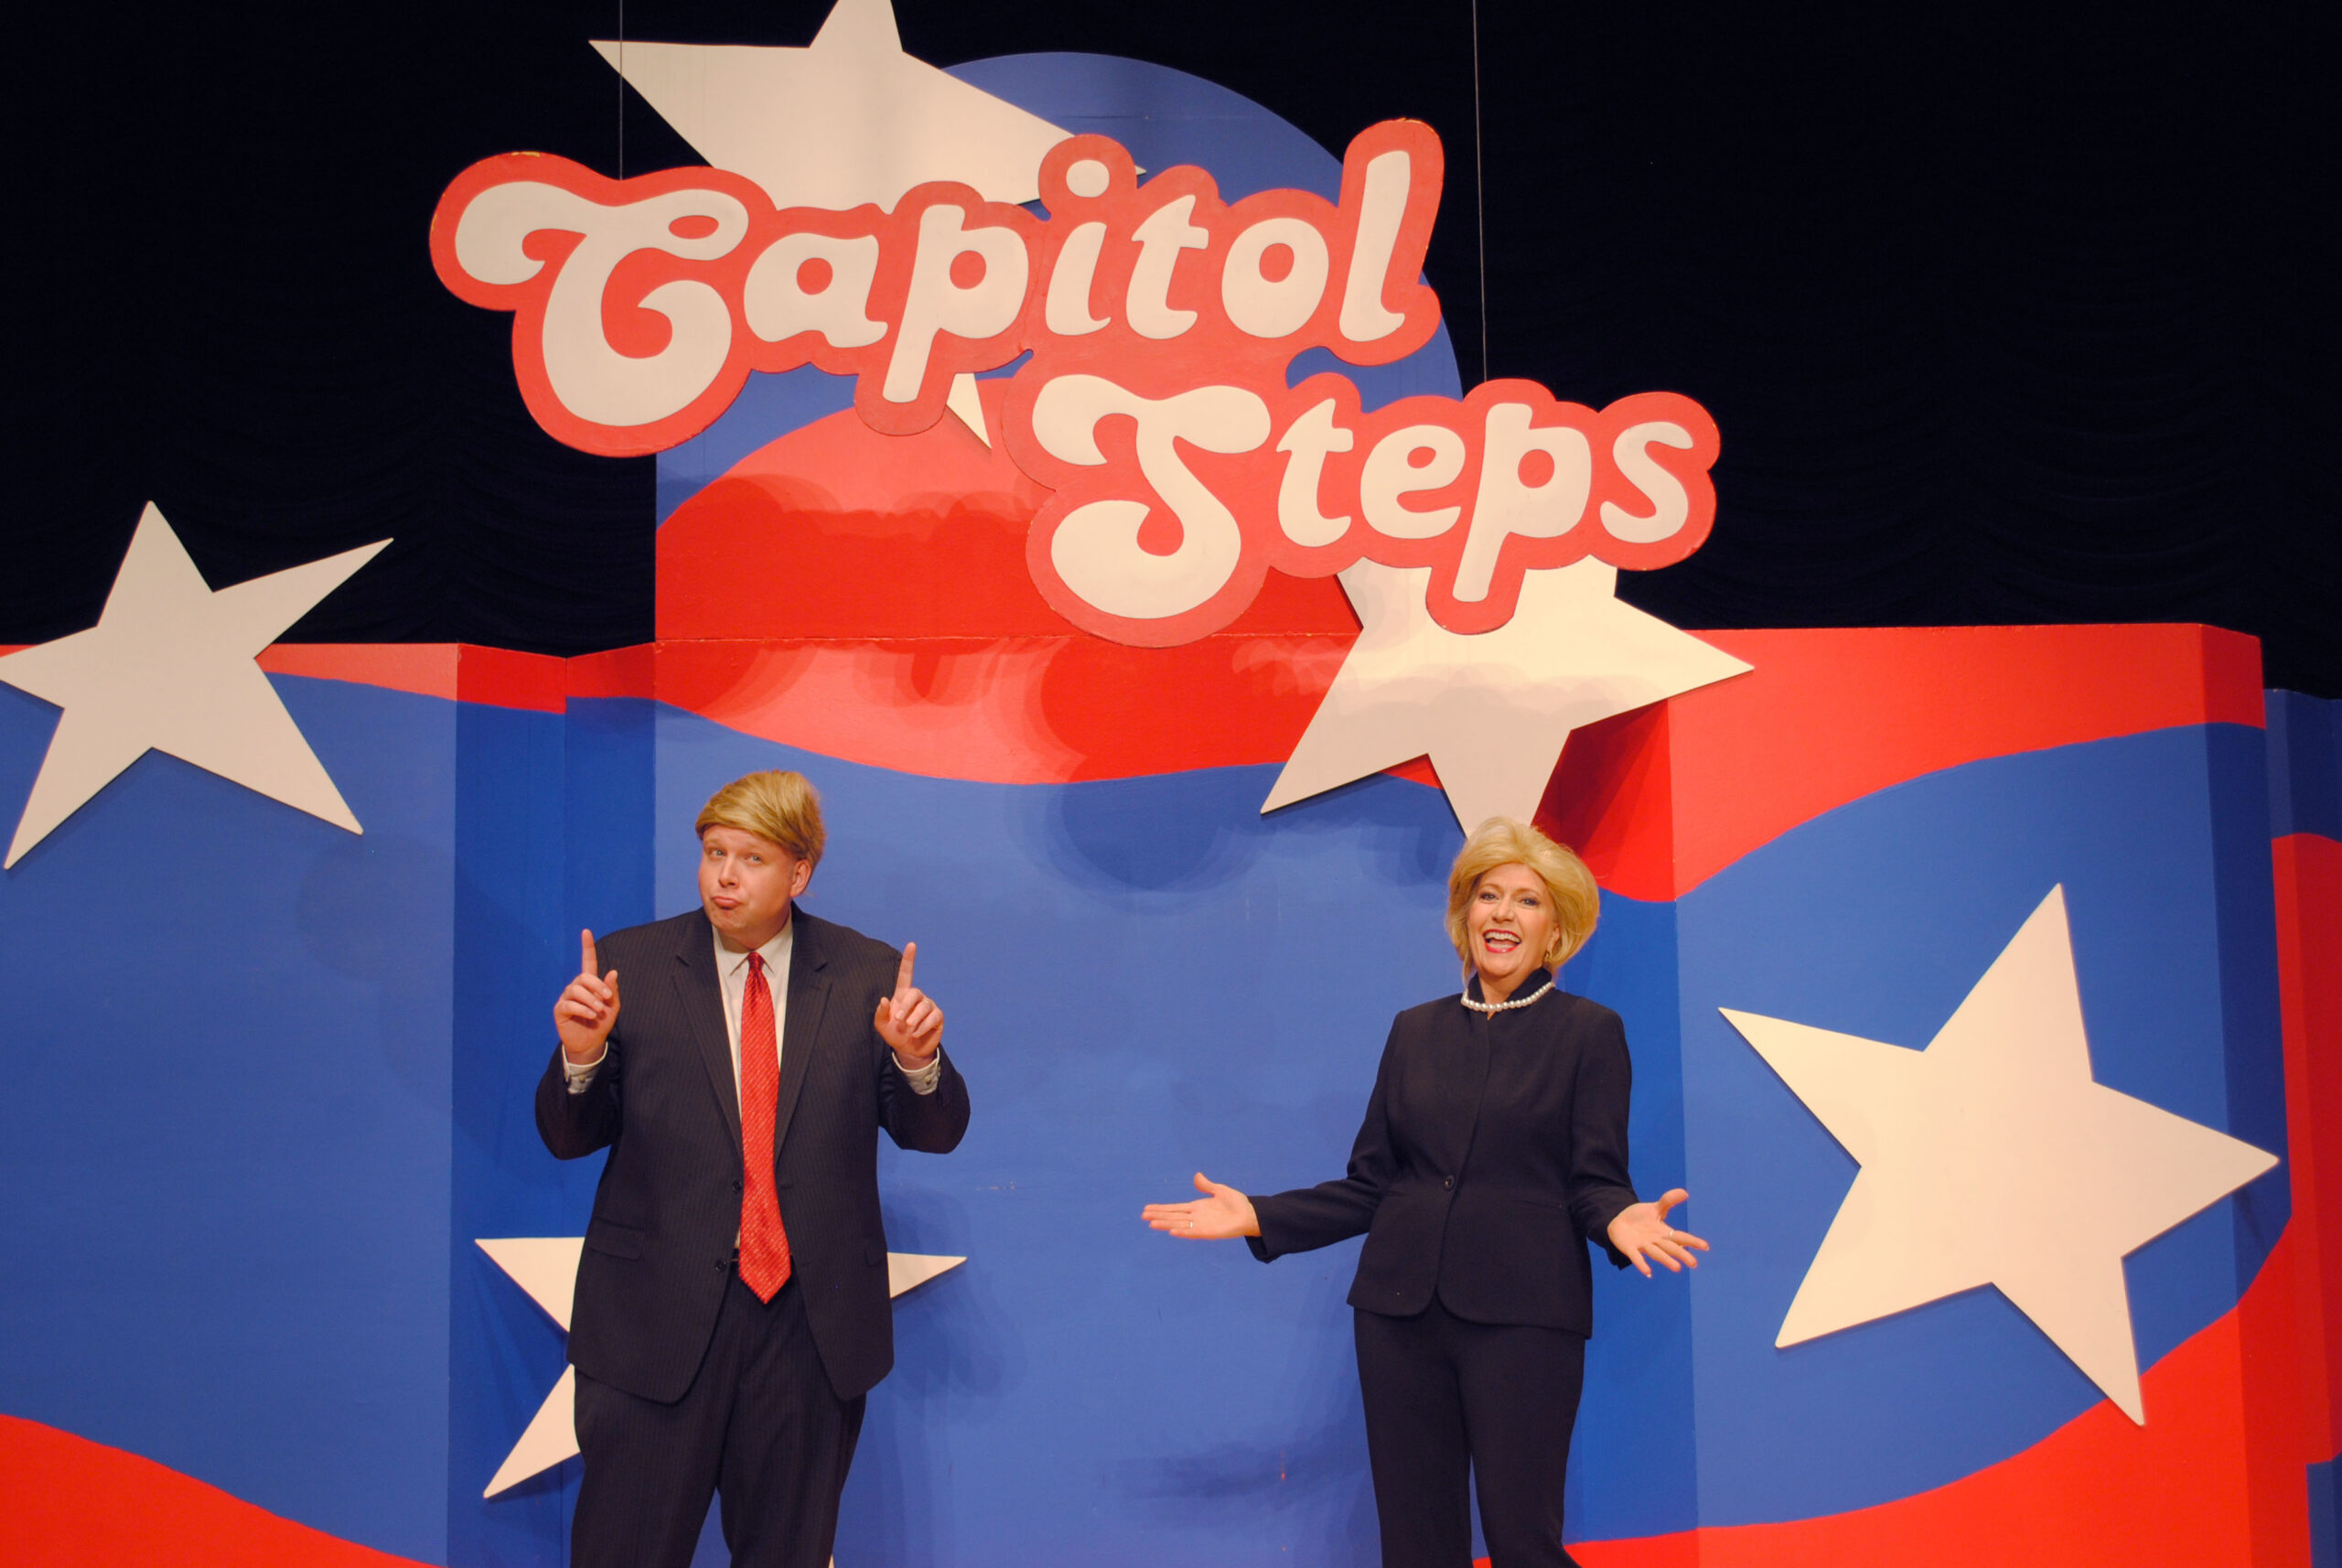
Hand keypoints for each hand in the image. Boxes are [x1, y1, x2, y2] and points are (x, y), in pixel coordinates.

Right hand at [555, 929, 620, 1063]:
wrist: (591, 1042)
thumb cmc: (601, 1022)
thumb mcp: (613, 1006)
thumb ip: (612, 990)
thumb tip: (612, 972)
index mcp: (590, 984)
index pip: (588, 961)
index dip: (587, 947)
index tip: (586, 931)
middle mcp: (576, 987)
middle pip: (584, 977)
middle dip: (597, 986)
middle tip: (607, 998)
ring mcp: (566, 998)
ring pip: (576, 990)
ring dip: (591, 999)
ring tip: (599, 1010)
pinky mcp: (560, 1010)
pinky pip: (569, 1004)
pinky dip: (583, 1009)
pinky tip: (591, 1015)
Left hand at [874, 942, 943, 1063]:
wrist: (909, 1051)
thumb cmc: (894, 1034)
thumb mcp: (881, 1026)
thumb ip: (881, 1013)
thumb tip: (884, 999)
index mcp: (903, 995)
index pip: (907, 973)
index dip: (909, 959)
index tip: (911, 945)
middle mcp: (918, 998)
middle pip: (915, 992)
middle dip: (906, 1006)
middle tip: (899, 1020)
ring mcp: (929, 1006)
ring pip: (925, 1006)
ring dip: (914, 1018)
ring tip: (909, 1028)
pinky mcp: (937, 1017)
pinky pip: (933, 1017)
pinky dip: (923, 1026)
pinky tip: (916, 1033)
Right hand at [1143, 1173, 1260, 1239]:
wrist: (1250, 1214)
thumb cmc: (1236, 1203)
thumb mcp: (1219, 1190)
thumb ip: (1206, 1185)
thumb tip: (1196, 1175)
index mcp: (1196, 1208)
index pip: (1174, 1208)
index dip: (1161, 1208)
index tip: (1147, 1209)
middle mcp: (1196, 1217)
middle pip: (1173, 1216)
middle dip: (1158, 1216)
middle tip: (1143, 1216)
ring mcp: (1201, 1225)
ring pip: (1179, 1224)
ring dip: (1166, 1224)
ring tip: (1152, 1224)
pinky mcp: (1209, 1232)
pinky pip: (1192, 1232)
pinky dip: (1182, 1232)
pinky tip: (1172, 1231)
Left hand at [1606, 1188, 1708, 1277]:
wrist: (1619, 1221)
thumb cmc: (1640, 1218)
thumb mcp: (1655, 1208)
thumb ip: (1668, 1201)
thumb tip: (1685, 1193)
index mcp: (1663, 1232)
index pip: (1680, 1237)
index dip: (1692, 1241)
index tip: (1705, 1247)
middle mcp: (1656, 1241)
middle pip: (1671, 1248)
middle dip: (1681, 1254)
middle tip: (1694, 1263)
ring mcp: (1643, 1246)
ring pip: (1657, 1253)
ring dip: (1666, 1260)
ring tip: (1677, 1268)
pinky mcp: (1630, 1248)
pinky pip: (1636, 1256)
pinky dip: (1642, 1264)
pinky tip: (1648, 1272)